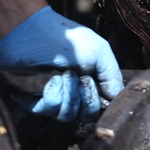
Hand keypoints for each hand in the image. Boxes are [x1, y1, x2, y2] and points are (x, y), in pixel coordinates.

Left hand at [0, 6, 122, 121]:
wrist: (34, 33)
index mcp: (90, 83)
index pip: (101, 107)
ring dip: (70, 93)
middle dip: (87, 97)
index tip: (99, 88)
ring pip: (68, 115)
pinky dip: (54, 92)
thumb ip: (113, 77)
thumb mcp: (100, 52)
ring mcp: (54, 100)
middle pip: (87, 115)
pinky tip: (51, 78)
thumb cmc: (68, 40)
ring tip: (64, 74)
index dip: (102, 102)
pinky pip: (51, 109)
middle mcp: (73, 95)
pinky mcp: (35, 103)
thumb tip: (115, 98)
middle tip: (81, 77)